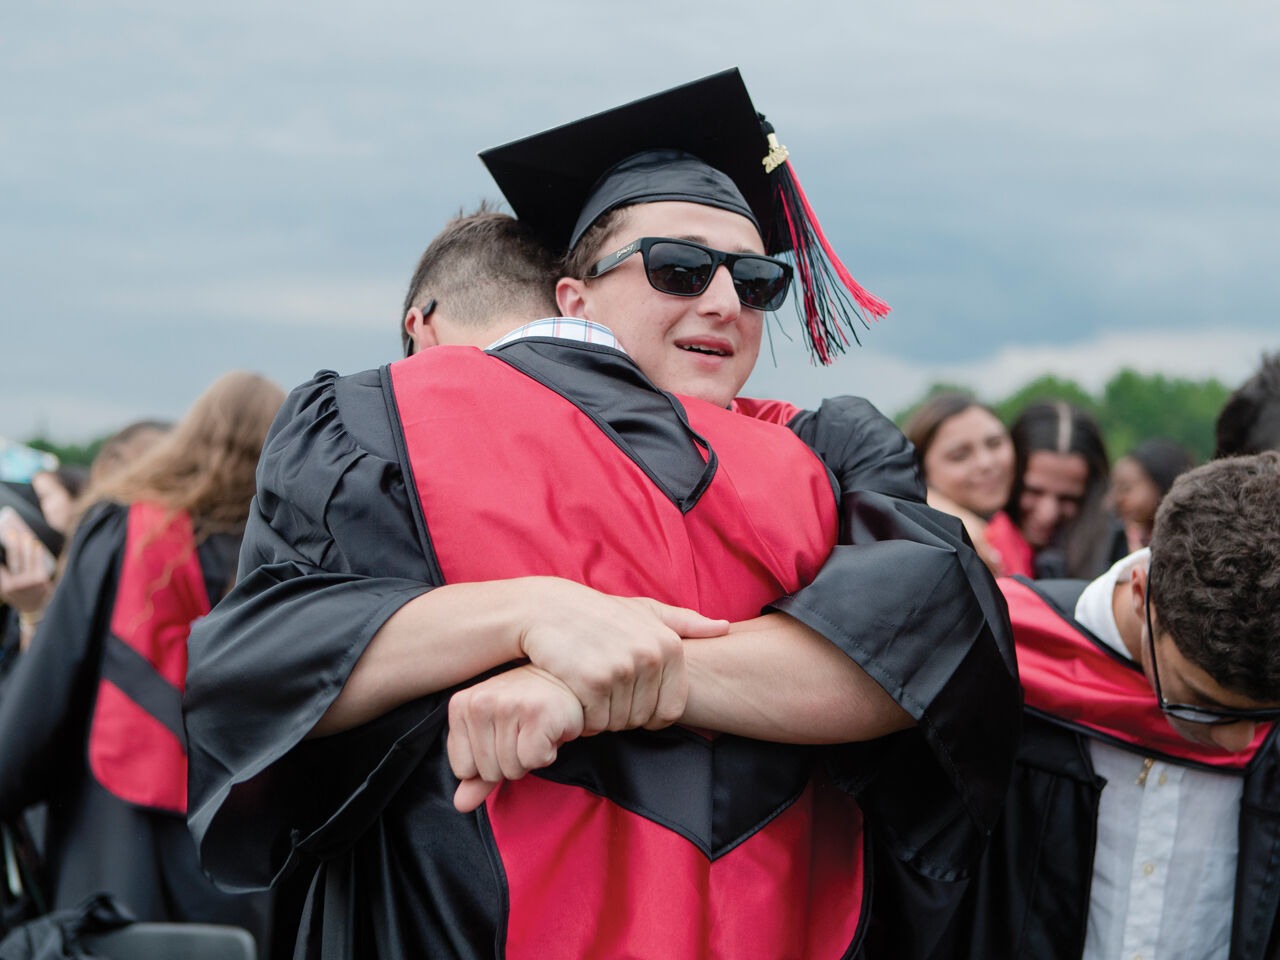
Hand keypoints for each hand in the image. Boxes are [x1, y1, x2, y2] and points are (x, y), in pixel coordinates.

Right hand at [0, 529, 53, 615]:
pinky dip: (37, 553)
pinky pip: (38, 563)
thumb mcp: (5, 590)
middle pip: (14, 559)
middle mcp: (16, 584)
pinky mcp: (41, 580)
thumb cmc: (17, 595)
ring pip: (27, 559)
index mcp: (6, 586)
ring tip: (25, 536)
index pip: (1, 566)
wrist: (33, 608)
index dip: (0, 554)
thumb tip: (2, 560)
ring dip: (26, 546)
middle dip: (12, 545)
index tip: (0, 542)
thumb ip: (3, 576)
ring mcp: (30, 582)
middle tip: (12, 533)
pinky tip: (36, 545)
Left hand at [447, 665, 584, 811]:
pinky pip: (534, 761)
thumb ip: (475, 774)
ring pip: (512, 769)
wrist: (565, 682)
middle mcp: (480, 702)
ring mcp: (508, 706)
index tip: (503, 738)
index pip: (462, 769)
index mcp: (461, 705)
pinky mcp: (537, 712)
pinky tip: (550, 731)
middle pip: (488, 772)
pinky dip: (547, 754)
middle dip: (511, 761)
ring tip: (536, 731)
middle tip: (524, 733)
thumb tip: (460, 805)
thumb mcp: (493, 737)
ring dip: (530, 758)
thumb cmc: (526, 709)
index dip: (488, 763)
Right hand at [514, 579, 728, 735]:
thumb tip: (724, 627)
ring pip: (618, 724)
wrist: (548, 609)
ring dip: (600, 717)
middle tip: (602, 690)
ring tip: (588, 688)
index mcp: (670, 645)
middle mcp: (651, 657)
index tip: (629, 699)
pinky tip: (575, 693)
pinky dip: (583, 718)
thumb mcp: (645, 610)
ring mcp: (622, 670)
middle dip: (621, 714)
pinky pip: (595, 723)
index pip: (672, 710)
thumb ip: (685, 622)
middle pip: (643, 719)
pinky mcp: (593, 682)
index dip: (649, 714)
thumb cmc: (600, 613)